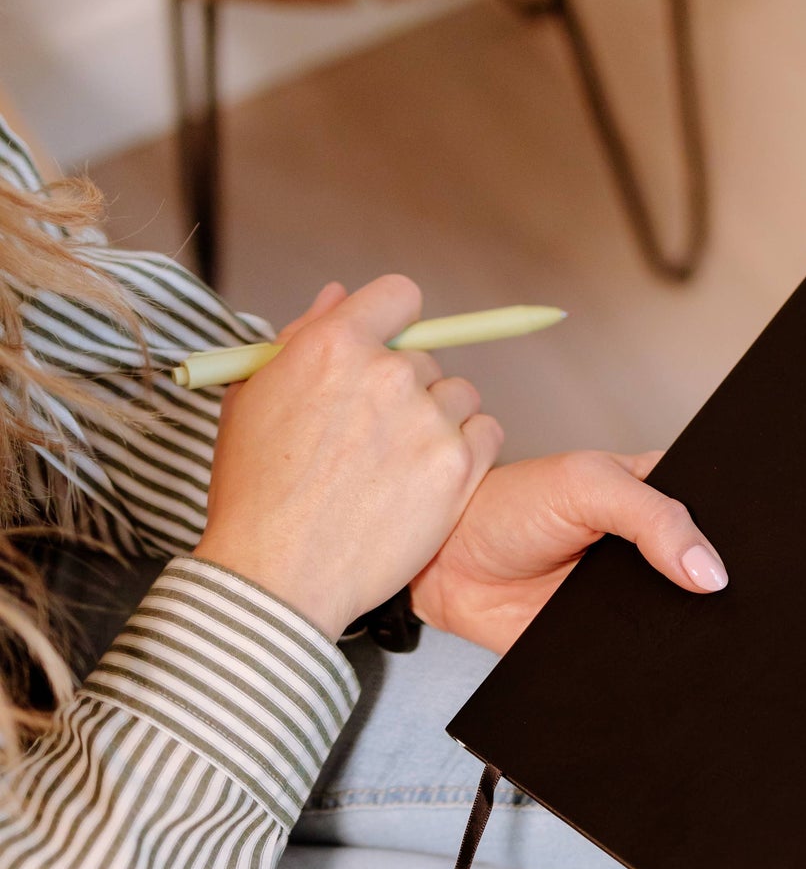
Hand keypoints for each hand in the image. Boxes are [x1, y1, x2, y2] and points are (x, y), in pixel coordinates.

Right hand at [195, 276, 502, 639]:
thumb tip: (339, 296)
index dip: (394, 320)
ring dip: (438, 420)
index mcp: (333, 345)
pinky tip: (428, 477)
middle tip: (372, 435)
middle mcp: (387, 374)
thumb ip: (301, 338)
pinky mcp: (458, 467)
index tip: (387, 347)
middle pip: (426, 357)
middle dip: (405, 388)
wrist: (280, 572)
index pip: (400, 295)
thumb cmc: (257, 492)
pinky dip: (468, 451)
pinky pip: (488, 433)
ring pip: (459, 395)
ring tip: (396, 463)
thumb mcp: (254, 397)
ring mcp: (427, 420)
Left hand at [410, 448, 727, 653]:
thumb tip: (709, 570)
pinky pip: (651, 658)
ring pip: (688, 619)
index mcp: (658, 495)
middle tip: (733, 595)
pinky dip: (661, 663)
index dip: (741, 531)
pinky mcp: (614, 640)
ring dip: (696, 627)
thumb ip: (652, 518)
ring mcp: (637, 597)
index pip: (721, 511)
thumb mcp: (586, 487)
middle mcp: (654, 549)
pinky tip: (669, 660)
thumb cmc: (507, 506)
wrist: (448, 566)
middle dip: (724, 585)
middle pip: (711, 572)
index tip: (768, 549)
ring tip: (704, 629)